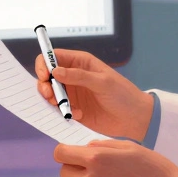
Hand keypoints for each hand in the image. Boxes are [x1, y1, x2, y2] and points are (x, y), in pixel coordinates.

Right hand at [36, 49, 153, 140]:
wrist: (133, 119)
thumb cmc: (123, 95)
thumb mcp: (102, 82)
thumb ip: (79, 76)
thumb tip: (55, 71)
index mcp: (80, 62)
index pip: (54, 57)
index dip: (44, 64)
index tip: (44, 76)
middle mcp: (73, 76)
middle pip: (47, 76)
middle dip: (44, 85)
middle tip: (50, 96)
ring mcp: (72, 93)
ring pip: (50, 93)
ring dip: (52, 100)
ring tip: (64, 108)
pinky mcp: (73, 109)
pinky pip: (58, 109)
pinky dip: (62, 113)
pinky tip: (79, 115)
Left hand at [55, 140, 177, 176]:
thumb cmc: (155, 170)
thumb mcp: (129, 146)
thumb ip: (103, 144)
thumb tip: (86, 148)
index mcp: (96, 158)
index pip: (61, 153)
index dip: (65, 151)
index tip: (71, 153)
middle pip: (64, 172)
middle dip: (75, 167)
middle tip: (94, 167)